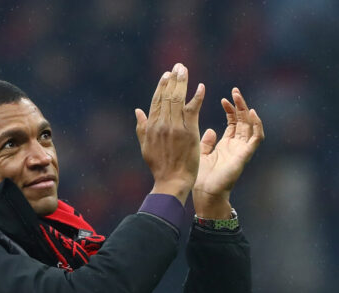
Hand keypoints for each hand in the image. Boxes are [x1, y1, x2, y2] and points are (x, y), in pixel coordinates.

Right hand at [134, 63, 205, 202]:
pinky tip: (200, 87)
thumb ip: (142, 127)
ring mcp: (176, 127)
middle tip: (178, 66)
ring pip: (178, 99)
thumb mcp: (145, 146)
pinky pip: (193, 110)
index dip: (161, 86)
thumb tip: (138, 111)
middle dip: (173, 79)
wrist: (171, 181)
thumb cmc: (159, 166)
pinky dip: (197, 97)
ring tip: (184, 70)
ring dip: (182, 82)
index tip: (166, 75)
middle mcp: (162, 124)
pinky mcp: (189, 132)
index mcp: (152, 126)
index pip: (156, 101)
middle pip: (167, 96)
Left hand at [193, 87, 264, 217]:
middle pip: (243, 121)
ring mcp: (242, 150)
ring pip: (251, 126)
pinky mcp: (245, 155)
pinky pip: (256, 138)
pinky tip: (252, 113)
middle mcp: (236, 146)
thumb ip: (206, 142)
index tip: (224, 99)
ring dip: (247, 111)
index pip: (233, 122)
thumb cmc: (200, 177)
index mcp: (226, 145)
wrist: (204, 192)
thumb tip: (211, 130)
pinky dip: (257, 125)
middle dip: (240, 106)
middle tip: (235, 91)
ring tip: (240, 98)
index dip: (230, 110)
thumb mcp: (200, 153)